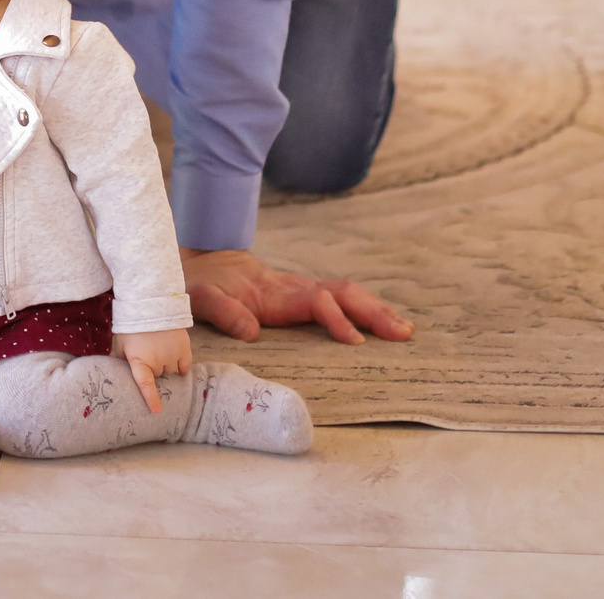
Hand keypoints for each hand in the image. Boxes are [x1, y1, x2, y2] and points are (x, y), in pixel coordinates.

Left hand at [117, 327, 192, 414]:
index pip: (145, 384)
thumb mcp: (121, 342)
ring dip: (167, 365)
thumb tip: (113, 375)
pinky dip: (181, 366)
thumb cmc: (132, 325)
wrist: (150, 303)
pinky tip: (175, 358)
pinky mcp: (184, 348)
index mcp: (139, 359)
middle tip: (149, 353)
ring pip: (171, 371)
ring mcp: (172, 354)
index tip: (156, 411)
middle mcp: (157, 359)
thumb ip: (119, 359)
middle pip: (158, 375)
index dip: (151, 398)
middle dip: (154, 368)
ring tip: (160, 349)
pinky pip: (185, 367)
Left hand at [181, 247, 413, 344]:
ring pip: (347, 293)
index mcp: (274, 293)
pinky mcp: (302, 294)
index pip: (317, 302)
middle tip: (402, 334)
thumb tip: (250, 331)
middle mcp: (294, 288)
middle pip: (343, 293)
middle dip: (374, 312)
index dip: (337, 319)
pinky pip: (341, 298)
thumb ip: (221, 310)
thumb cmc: (199, 284)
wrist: (200, 261)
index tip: (356, 342)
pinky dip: (365, 308)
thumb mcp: (200, 297)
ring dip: (376, 309)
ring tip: (405, 330)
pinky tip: (383, 322)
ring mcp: (301, 289)